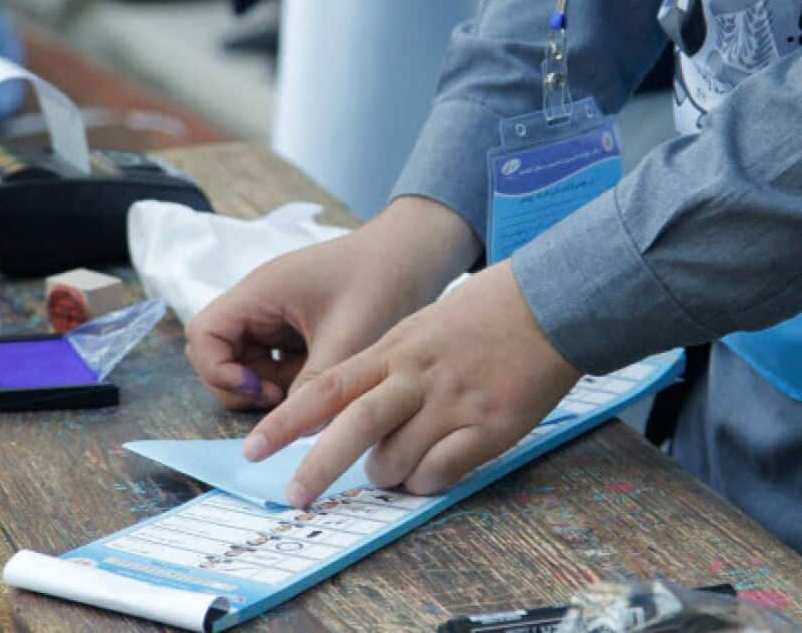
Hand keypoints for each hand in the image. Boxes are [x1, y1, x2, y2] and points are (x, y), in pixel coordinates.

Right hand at [185, 197, 478, 410]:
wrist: (417, 254)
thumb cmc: (383, 279)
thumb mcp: (350, 336)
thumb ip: (318, 383)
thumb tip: (296, 429)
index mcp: (259, 293)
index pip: (203, 336)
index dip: (219, 371)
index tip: (263, 391)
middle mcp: (259, 304)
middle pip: (218, 356)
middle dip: (243, 386)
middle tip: (285, 402)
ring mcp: (276, 317)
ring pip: (248, 366)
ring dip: (271, 388)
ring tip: (313, 391)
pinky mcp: (297, 330)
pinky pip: (277, 365)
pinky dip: (293, 382)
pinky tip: (326, 381)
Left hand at [243, 260, 580, 507]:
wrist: (549, 303)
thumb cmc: (480, 316)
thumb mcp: (417, 329)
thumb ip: (382, 370)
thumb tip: (344, 416)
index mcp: (392, 351)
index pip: (325, 389)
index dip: (284, 422)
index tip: (252, 450)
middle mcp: (416, 377)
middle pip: (353, 427)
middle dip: (317, 468)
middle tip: (296, 498)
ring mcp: (452, 403)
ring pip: (396, 460)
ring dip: (386, 476)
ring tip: (396, 468)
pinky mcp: (489, 427)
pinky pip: (441, 472)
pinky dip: (427, 481)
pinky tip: (434, 469)